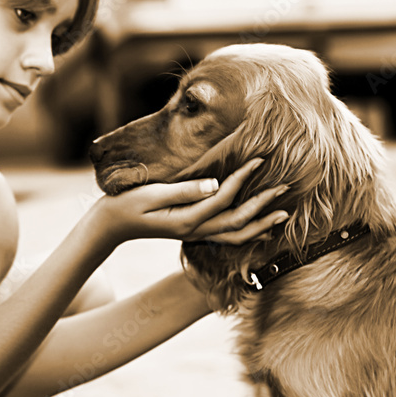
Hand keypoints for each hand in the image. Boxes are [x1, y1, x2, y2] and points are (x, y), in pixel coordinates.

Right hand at [90, 158, 287, 245]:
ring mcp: (194, 234)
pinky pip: (226, 237)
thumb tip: (214, 183)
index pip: (223, 198)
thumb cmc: (127, 204)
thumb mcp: (152, 194)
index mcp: (186, 220)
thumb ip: (184, 191)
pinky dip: (246, 233)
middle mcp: (194, 231)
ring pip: (235, 235)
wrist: (111, 225)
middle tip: (284, 188)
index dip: (243, 179)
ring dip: (260, 224)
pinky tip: (259, 226)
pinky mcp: (192, 231)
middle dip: (262, 205)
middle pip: (237, 222)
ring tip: (282, 214)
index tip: (259, 160)